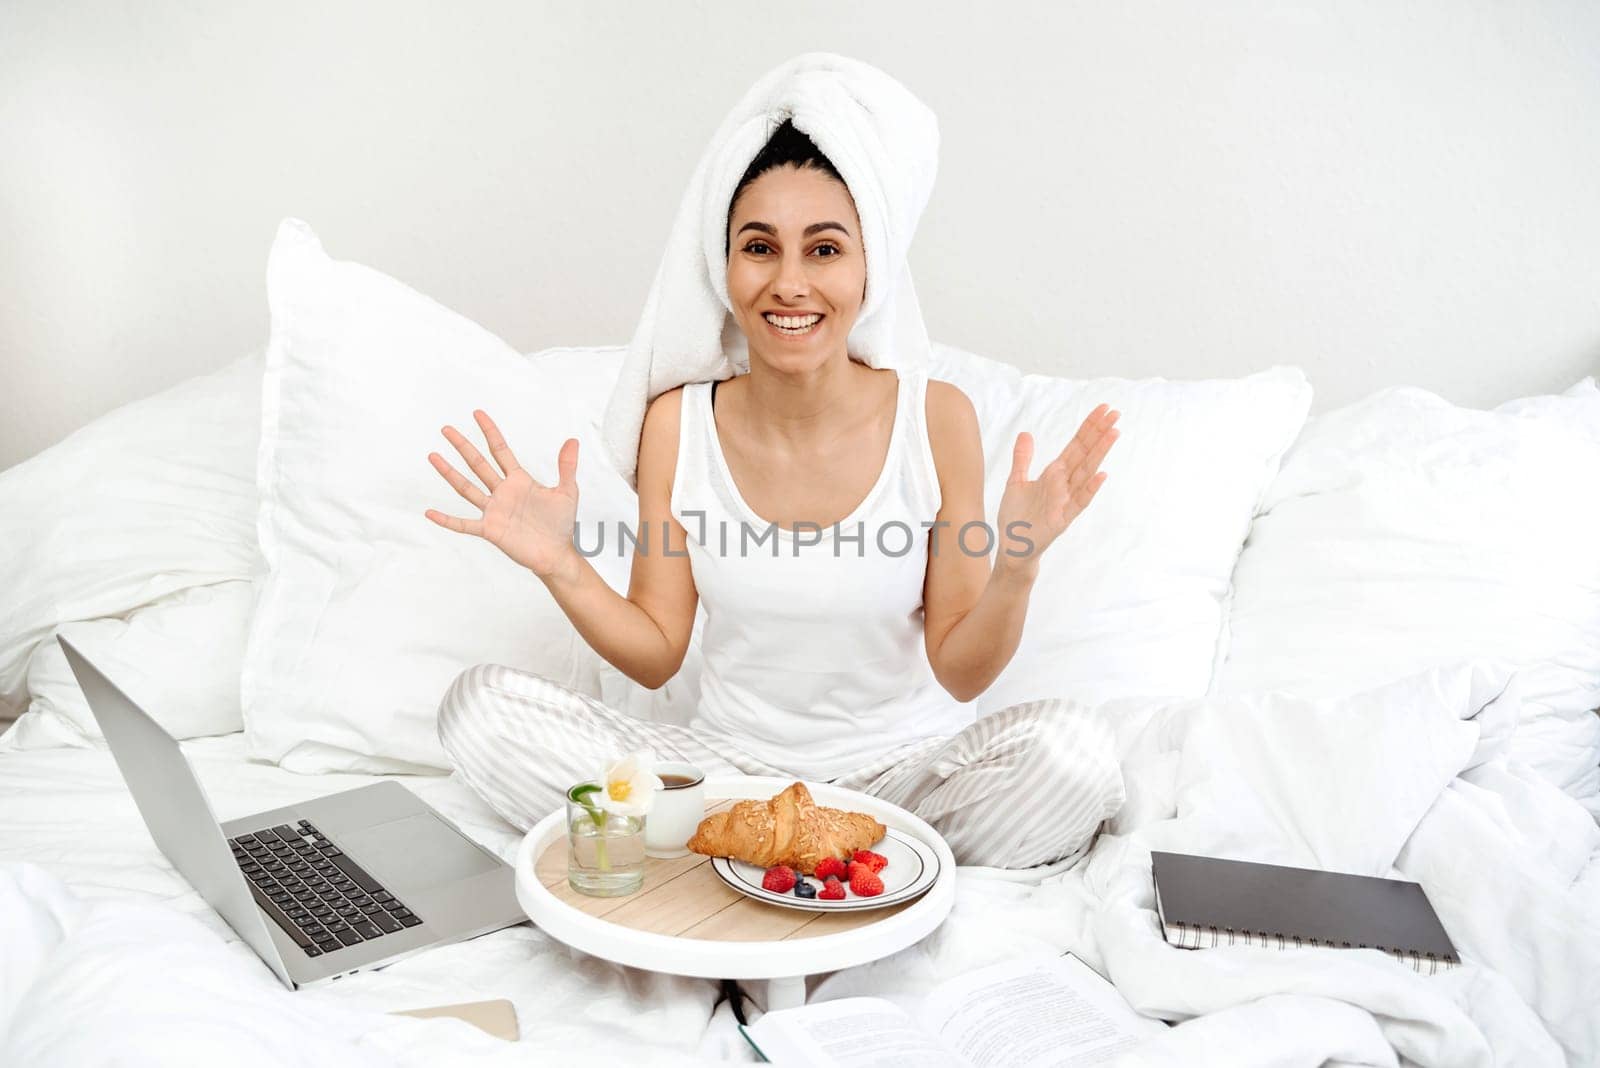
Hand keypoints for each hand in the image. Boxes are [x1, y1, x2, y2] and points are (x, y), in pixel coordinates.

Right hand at [425, 410, 580, 579]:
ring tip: (433, 456)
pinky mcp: (490, 530)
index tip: (477, 413)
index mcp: (519, 480)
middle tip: (446, 429)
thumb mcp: (567, 492)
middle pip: (478, 464)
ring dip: (449, 473)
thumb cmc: (561, 524)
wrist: (556, 553)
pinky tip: (430, 512)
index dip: (490, 432)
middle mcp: (502, 492)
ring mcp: (494, 510)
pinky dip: (447, 520)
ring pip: (466, 488)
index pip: (500, 450)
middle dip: (463, 446)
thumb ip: (567, 467)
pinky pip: (464, 524)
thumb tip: (573, 440)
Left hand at [994, 403, 1119, 574]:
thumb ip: (1022, 459)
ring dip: (1100, 453)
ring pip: (1086, 472)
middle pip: (1085, 454)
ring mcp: (1065, 500)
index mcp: (1054, 473)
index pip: (1075, 445)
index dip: (1088, 427)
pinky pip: (1079, 502)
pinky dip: (1090, 488)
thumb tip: (1026, 433)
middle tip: (1116, 413)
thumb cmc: (1016, 517)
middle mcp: (1064, 484)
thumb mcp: (1015, 482)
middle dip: (1099, 433)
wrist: (1011, 546)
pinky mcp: (1062, 518)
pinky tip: (1102, 475)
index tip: (1103, 408)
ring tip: (1114, 434)